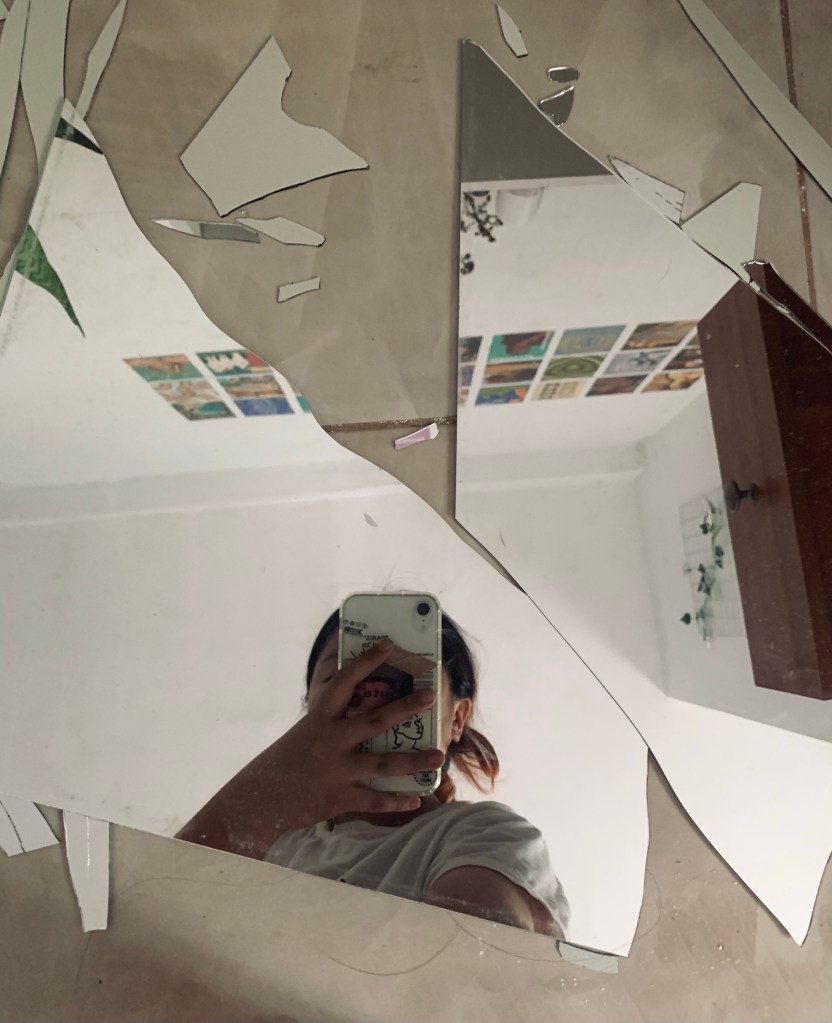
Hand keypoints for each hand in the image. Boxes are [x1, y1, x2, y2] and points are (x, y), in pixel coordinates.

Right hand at [266, 640, 443, 830]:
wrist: (255, 801)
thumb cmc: (281, 764)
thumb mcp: (303, 735)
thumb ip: (330, 725)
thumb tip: (360, 711)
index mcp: (319, 720)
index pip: (344, 682)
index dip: (367, 661)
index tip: (389, 644)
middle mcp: (329, 742)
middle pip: (375, 720)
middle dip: (405, 707)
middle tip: (431, 696)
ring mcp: (335, 771)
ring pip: (382, 764)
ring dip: (413, 760)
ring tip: (439, 756)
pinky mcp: (337, 799)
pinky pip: (372, 800)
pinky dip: (395, 801)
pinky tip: (415, 799)